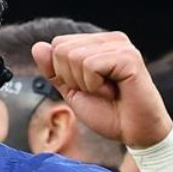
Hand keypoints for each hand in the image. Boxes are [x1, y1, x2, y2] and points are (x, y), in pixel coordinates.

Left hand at [31, 32, 172, 148]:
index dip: (63, 73)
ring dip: (85, 84)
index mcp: (98, 43)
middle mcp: (111, 39)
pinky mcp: (129, 57)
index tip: (87, 87)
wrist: (134, 132)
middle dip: (72, 78)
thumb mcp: (72, 91)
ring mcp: (121, 46)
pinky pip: (90, 65)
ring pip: (74, 57)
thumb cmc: (108, 112)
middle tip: (97, 91)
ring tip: (107, 91)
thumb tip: (38, 46)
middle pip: (62, 49)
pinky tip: (114, 91)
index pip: (57, 45)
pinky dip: (95, 86)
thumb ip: (54, 70)